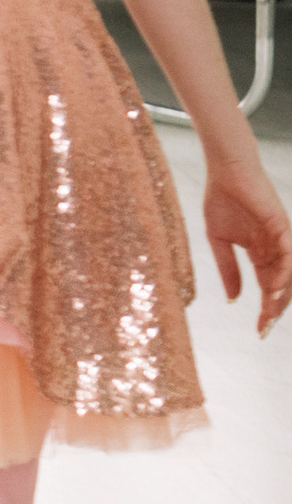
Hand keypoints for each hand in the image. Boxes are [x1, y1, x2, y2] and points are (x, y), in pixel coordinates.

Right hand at [203, 157, 291, 337]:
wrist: (226, 171)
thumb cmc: (223, 200)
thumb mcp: (219, 241)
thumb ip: (228, 269)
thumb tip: (232, 299)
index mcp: (262, 254)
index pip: (269, 289)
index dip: (266, 311)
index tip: (258, 332)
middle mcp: (276, 251)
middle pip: (283, 288)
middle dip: (275, 310)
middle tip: (264, 330)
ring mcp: (281, 239)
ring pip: (289, 275)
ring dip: (281, 296)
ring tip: (270, 314)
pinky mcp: (283, 227)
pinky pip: (288, 255)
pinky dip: (284, 272)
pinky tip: (274, 287)